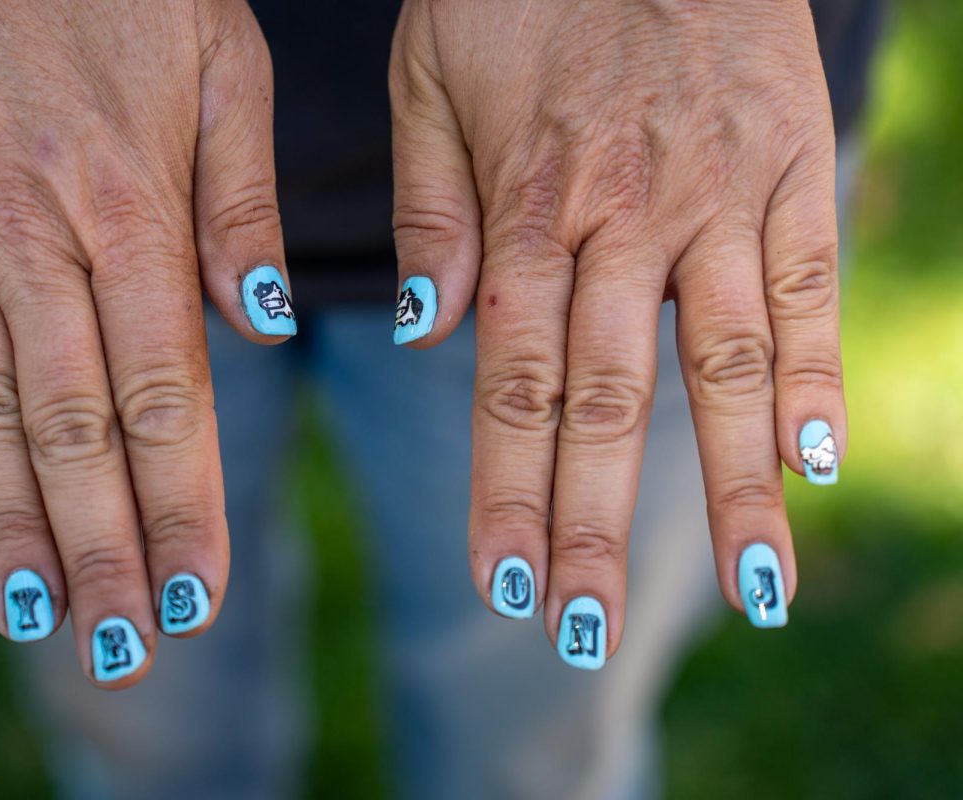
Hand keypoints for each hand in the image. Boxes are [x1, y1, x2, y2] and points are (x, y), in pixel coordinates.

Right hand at [0, 0, 289, 686]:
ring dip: (13, 525)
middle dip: (107, 547)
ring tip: (42, 616)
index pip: (164, 392)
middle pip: (76, 428)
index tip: (197, 593)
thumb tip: (259, 324)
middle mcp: (35, 240)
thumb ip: (240, 203)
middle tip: (130, 646)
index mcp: (131, 207)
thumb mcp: (221, 62)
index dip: (180, 503)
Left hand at [390, 0, 844, 663]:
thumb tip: (421, 334)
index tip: (503, 582)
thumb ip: (429, 211)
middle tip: (586, 633)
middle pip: (608, 401)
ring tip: (753, 593)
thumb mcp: (428, 76)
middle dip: (596, 526)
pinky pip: (810, 284)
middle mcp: (627, 219)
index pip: (512, 382)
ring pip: (726, 365)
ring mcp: (720, 196)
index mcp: (529, 208)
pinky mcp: (794, 164)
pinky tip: (819, 462)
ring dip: (734, 488)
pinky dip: (817, 375)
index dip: (509, 490)